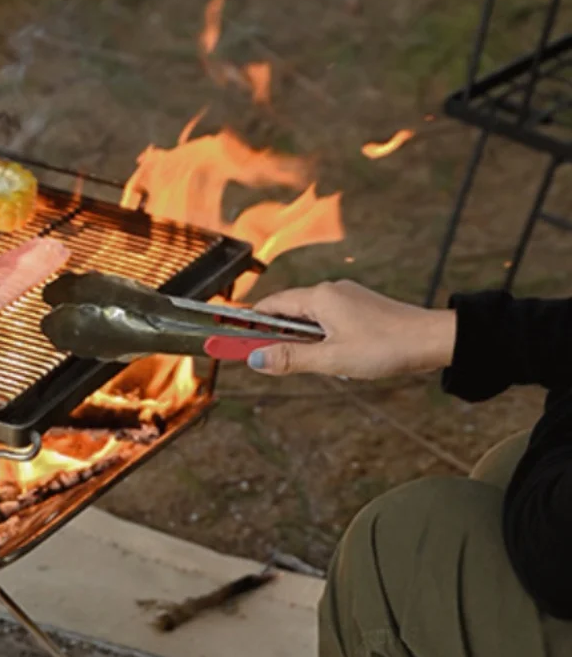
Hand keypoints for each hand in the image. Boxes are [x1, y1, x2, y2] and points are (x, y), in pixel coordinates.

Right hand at [246, 279, 456, 379]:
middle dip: (272, 337)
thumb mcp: (332, 359)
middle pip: (286, 312)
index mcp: (319, 297)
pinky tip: (332, 358)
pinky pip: (326, 322)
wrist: (432, 340)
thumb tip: (255, 360)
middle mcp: (330, 291)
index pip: (270, 307)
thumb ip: (291, 359)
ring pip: (307, 320)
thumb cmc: (386, 347)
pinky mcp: (359, 308)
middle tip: (260, 361)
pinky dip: (318, 339)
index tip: (225, 336)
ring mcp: (346, 298)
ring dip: (299, 342)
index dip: (246, 324)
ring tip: (313, 365)